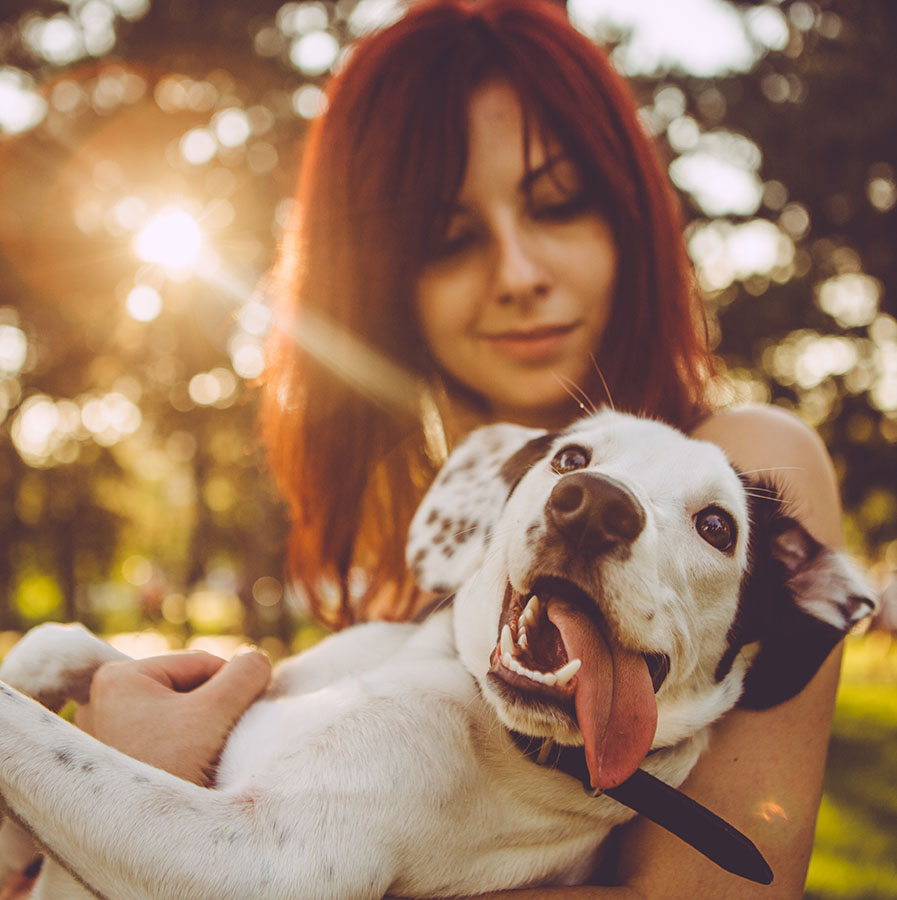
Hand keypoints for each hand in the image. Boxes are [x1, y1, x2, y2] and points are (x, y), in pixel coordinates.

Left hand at [74, 648, 271, 785]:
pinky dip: (181, 749)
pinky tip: (190, 769)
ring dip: (198, 732)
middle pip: (186, 690)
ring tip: (205, 759)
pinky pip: (159, 738)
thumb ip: (245, 674)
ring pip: (175, 715)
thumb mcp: (217, 712)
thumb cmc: (171, 769)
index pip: (201, 665)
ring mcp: (102, 732)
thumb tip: (256, 660)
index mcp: (119, 675)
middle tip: (221, 743)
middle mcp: (101, 699)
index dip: (231, 690)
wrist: (141, 842)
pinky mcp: (110, 759)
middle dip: (210, 713)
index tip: (241, 720)